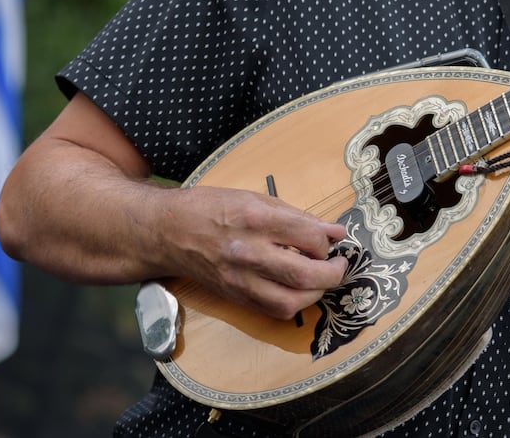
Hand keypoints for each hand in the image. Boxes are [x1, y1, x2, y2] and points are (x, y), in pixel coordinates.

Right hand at [170, 186, 347, 320]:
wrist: (170, 231)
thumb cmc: (213, 208)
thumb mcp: (257, 198)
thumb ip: (298, 217)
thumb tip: (334, 232)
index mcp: (257, 219)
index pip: (310, 237)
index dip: (330, 240)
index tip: (334, 238)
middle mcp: (250, 252)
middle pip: (306, 275)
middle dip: (333, 273)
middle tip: (339, 266)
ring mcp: (241, 279)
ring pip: (292, 302)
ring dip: (316, 294)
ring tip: (320, 280)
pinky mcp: (236, 297)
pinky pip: (274, 310)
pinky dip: (294, 303)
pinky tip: (298, 289)